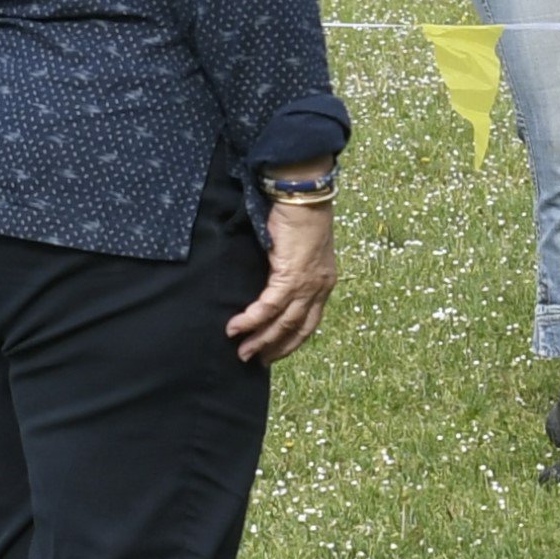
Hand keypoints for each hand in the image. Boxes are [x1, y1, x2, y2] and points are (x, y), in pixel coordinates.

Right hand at [228, 198, 336, 362]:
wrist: (304, 197)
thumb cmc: (298, 217)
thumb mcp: (296, 251)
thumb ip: (287, 270)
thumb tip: (266, 284)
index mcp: (323, 283)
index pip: (310, 322)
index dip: (291, 341)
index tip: (274, 354)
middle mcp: (319, 288)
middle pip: (297, 329)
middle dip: (274, 347)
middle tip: (253, 360)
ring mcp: (307, 284)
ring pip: (283, 322)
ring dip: (260, 339)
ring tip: (241, 351)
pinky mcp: (291, 275)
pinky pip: (269, 306)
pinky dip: (251, 319)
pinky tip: (236, 327)